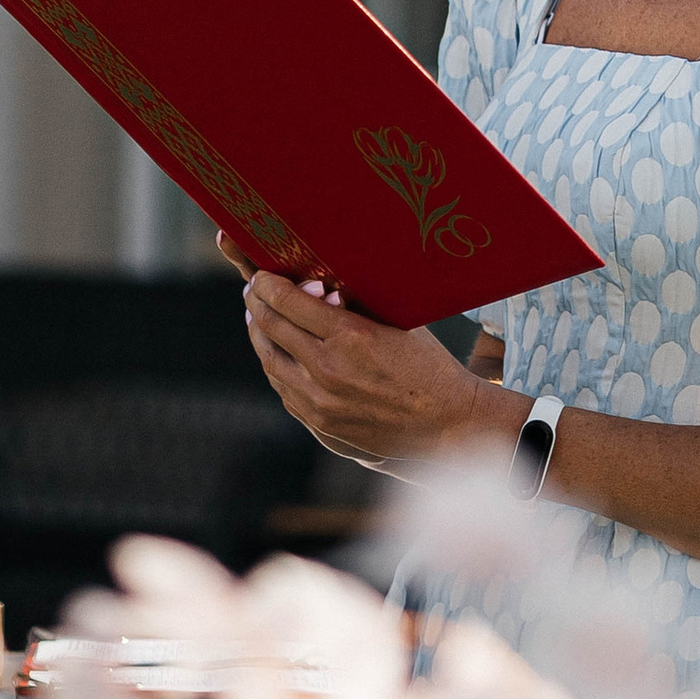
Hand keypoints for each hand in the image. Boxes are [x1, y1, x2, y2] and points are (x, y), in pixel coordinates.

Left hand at [224, 250, 506, 471]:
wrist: (447, 424)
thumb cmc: (427, 364)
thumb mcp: (397, 321)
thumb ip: (356, 302)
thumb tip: (316, 280)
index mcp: (350, 336)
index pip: (288, 301)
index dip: (267, 283)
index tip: (259, 274)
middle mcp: (328, 370)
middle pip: (271, 328)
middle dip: (256, 304)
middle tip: (252, 291)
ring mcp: (320, 402)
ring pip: (271, 362)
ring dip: (259, 336)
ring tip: (258, 319)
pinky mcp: (321, 425)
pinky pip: (284, 390)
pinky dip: (275, 366)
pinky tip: (277, 353)